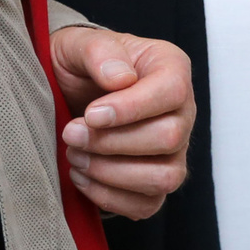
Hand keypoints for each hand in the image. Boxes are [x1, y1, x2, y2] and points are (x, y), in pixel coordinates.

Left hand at [51, 25, 195, 219]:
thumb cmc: (80, 64)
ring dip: (112, 173)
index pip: (170, 92)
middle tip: (72, 134)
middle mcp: (181, 111)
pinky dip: (110, 197)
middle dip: (113, 142)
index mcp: (170, 68)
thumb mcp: (80, 44)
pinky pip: (147, 204)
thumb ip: (100, 51)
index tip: (90, 114)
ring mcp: (173, 151)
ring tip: (75, 156)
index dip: (132, 108)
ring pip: (164, 177)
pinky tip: (82, 176)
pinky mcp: (155, 182)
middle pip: (169, 138)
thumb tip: (121, 79)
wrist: (67, 90)